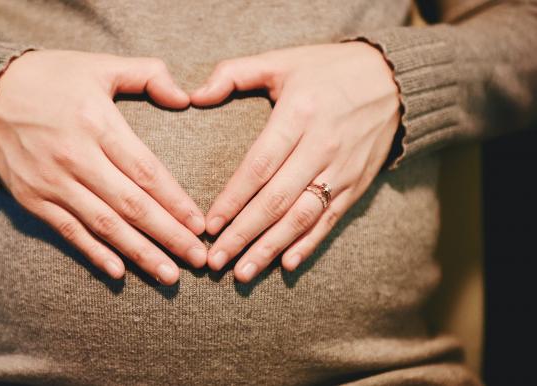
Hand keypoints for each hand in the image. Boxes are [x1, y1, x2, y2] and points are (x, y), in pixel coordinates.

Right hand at [0, 50, 206, 284]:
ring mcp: (52, 182)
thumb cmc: (50, 77)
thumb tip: (185, 97)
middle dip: (169, 235)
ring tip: (169, 274)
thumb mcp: (99, 65)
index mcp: (97, 122)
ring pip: (104, 225)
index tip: (200, 225)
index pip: (146, 171)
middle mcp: (75, 157)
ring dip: (139, 253)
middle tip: (198, 259)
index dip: (175, 201)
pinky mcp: (32, 199)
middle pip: (131, 205)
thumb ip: (147, 74)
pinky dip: (94, 253)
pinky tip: (119, 272)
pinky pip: (68, 232)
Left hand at [190, 42, 399, 281]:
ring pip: (302, 217)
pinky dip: (309, 244)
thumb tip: (194, 96)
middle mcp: (321, 146)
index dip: (233, 198)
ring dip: (270, 248)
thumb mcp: (281, 60)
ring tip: (243, 273)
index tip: (209, 225)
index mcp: (299, 114)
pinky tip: (286, 265)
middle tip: (216, 261)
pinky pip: (330, 220)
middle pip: (276, 200)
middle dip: (243, 234)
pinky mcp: (357, 184)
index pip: (259, 165)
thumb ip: (234, 74)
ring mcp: (342, 169)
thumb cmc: (328, 70)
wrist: (394, 79)